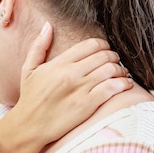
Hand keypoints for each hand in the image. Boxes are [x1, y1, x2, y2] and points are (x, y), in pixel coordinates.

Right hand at [0, 22, 132, 152]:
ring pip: (112, 69)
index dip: (103, 45)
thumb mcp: (29, 69)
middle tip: (115, 63)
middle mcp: (71, 73)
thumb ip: (39, 46)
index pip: (91, 44)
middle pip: (105, 55)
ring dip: (121, 71)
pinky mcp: (88, 104)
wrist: (29, 126)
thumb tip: (48, 25)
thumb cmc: (29, 99)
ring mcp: (80, 89)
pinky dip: (123, 84)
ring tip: (121, 75)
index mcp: (59, 63)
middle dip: (114, 57)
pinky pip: (113, 88)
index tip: (104, 52)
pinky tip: (124, 86)